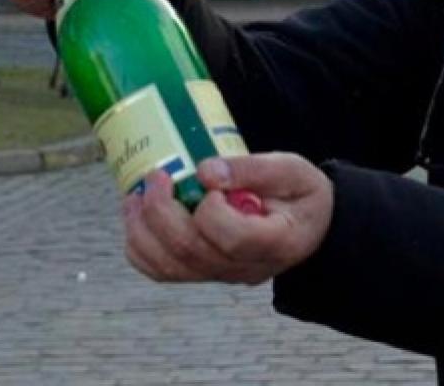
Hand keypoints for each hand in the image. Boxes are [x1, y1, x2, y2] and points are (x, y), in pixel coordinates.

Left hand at [122, 153, 333, 285]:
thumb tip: (204, 171)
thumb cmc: (302, 195)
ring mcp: (222, 274)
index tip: (208, 179)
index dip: (210, 210)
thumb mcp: (292, 171)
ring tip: (135, 195)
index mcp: (277, 243)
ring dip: (141, 230)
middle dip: (161, 211)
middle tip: (157, 175)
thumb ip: (253, 169)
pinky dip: (140, 246)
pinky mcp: (204, 272)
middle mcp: (246, 268)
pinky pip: (162, 271)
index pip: (233, 238)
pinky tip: (136, 214)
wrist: (308, 227)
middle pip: (191, 252)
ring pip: (169, 267)